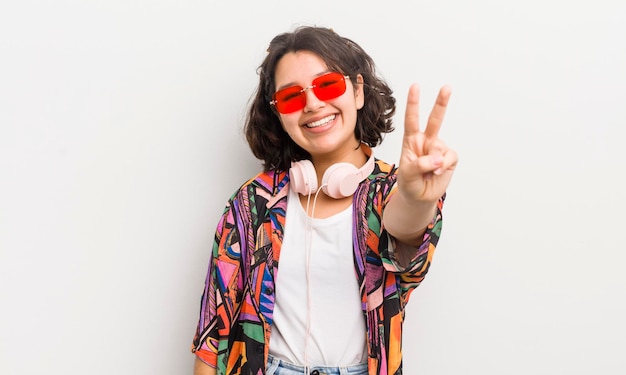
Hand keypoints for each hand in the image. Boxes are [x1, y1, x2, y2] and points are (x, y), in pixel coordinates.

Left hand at [396, 84, 457, 204]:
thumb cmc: (409, 183)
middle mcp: (426, 141)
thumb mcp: (407, 174)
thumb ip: (419, 164)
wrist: (419, 197)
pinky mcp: (449, 158)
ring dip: (433, 162)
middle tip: (446, 87)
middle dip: (441, 103)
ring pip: (439, 147)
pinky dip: (443, 166)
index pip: (412, 119)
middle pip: (435, 119)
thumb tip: (437, 159)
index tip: (415, 87)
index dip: (413, 103)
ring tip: (427, 173)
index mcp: (411, 140)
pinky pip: (449, 158)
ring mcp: (438, 149)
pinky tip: (436, 174)